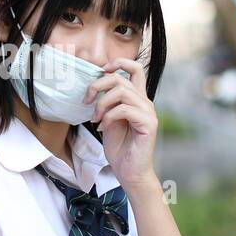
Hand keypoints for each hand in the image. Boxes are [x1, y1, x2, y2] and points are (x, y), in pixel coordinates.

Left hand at [85, 57, 158, 194]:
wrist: (130, 172)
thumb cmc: (120, 148)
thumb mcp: (108, 119)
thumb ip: (107, 102)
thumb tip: (94, 87)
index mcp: (137, 98)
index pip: (135, 68)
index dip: (118, 63)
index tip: (100, 72)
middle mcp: (145, 102)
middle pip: (120, 78)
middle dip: (97, 85)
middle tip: (86, 101)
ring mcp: (148, 112)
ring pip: (121, 92)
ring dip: (102, 104)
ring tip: (95, 119)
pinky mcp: (148, 124)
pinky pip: (124, 109)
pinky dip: (108, 117)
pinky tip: (103, 128)